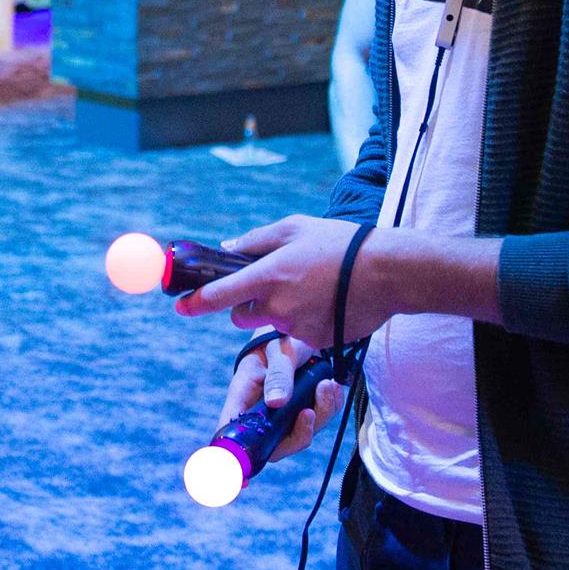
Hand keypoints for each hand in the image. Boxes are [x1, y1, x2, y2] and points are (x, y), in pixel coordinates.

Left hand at [175, 215, 386, 346]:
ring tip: (308, 290)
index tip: (180, 307)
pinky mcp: (315, 341)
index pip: (218, 295)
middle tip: (271, 286)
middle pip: (240, 316)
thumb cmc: (341, 244)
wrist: (388, 273)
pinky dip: (304, 320)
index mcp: (267, 275)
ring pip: (270, 324)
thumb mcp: (295, 228)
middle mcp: (277, 306)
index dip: (195, 303)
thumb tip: (227, 247)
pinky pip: (297, 333)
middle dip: (246, 305)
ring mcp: (296, 327)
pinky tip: (326, 302)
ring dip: (278, 312)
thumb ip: (256, 240)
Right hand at [217, 335, 346, 465]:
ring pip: (301, 435)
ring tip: (326, 385)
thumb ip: (277, 375)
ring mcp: (285, 414)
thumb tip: (276, 403)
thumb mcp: (278, 351)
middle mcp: (262, 411)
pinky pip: (320, 420)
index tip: (240, 481)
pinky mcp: (305, 410)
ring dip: (319, 415)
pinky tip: (331, 385)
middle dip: (297, 436)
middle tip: (309, 413)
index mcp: (243, 395)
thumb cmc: (278, 340)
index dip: (231, 461)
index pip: (231, 432)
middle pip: (274, 445)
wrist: (297, 332)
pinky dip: (330, 407)